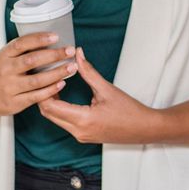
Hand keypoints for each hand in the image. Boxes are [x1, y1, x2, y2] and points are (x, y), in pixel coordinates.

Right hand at [0, 32, 76, 119]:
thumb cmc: (1, 72)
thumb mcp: (6, 57)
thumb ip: (23, 50)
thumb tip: (52, 40)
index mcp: (4, 55)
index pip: (21, 43)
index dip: (39, 39)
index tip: (56, 36)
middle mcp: (6, 70)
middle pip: (31, 61)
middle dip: (53, 55)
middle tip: (70, 50)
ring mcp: (9, 87)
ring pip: (36, 80)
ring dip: (56, 73)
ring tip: (71, 67)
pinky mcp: (15, 102)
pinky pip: (36, 96)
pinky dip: (50, 90)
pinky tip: (62, 83)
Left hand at [37, 47, 157, 142]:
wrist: (145, 129)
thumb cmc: (129, 110)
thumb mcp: (107, 88)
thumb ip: (88, 71)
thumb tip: (77, 53)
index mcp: (82, 119)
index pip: (50, 106)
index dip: (43, 89)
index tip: (45, 74)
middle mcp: (78, 131)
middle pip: (48, 114)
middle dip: (43, 95)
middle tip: (45, 76)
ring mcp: (80, 136)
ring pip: (55, 119)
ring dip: (51, 102)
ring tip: (53, 82)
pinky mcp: (84, 136)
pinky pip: (63, 122)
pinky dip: (59, 109)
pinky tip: (63, 94)